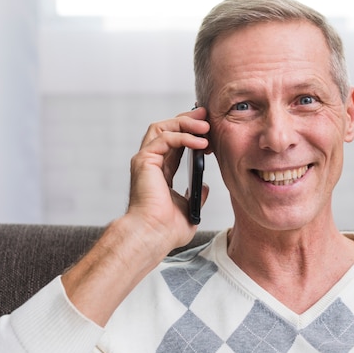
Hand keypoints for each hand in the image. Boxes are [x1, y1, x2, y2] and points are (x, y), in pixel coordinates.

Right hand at [61, 107, 209, 325]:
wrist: (153, 236)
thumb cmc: (166, 230)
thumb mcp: (189, 210)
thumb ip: (196, 196)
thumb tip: (204, 187)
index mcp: (161, 173)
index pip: (175, 144)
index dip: (192, 134)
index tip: (210, 131)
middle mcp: (150, 163)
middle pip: (167, 129)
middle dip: (187, 120)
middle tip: (206, 116)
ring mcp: (145, 160)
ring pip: (162, 127)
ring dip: (185, 123)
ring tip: (206, 127)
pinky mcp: (144, 160)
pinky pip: (164, 138)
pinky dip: (183, 136)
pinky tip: (200, 143)